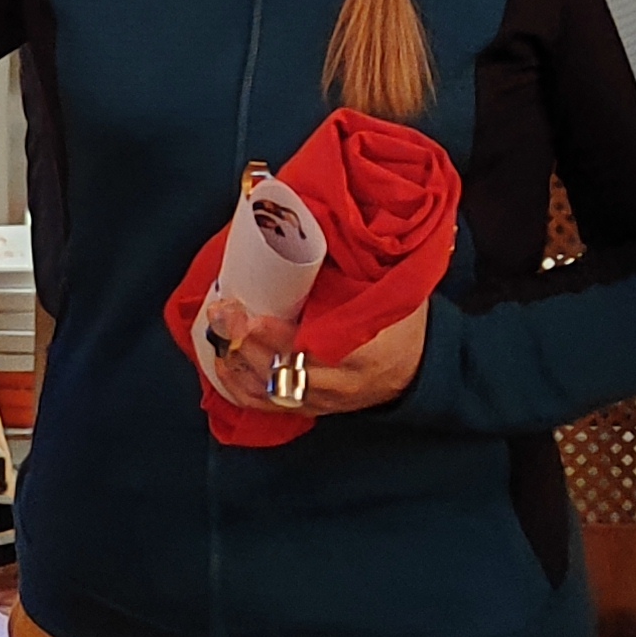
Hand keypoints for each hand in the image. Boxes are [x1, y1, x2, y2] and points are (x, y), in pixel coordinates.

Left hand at [188, 292, 429, 417]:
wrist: (421, 368)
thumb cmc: (402, 321)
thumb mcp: (389, 292)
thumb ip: (356, 271)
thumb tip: (310, 226)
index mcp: (366, 349)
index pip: (313, 347)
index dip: (275, 335)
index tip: (247, 311)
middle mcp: (343, 382)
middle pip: (284, 371)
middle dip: (245, 344)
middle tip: (218, 314)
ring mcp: (328, 401)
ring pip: (272, 392)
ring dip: (237, 365)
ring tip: (214, 335)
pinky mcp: (316, 410)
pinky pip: (272, 407)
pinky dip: (243, 390)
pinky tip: (223, 367)